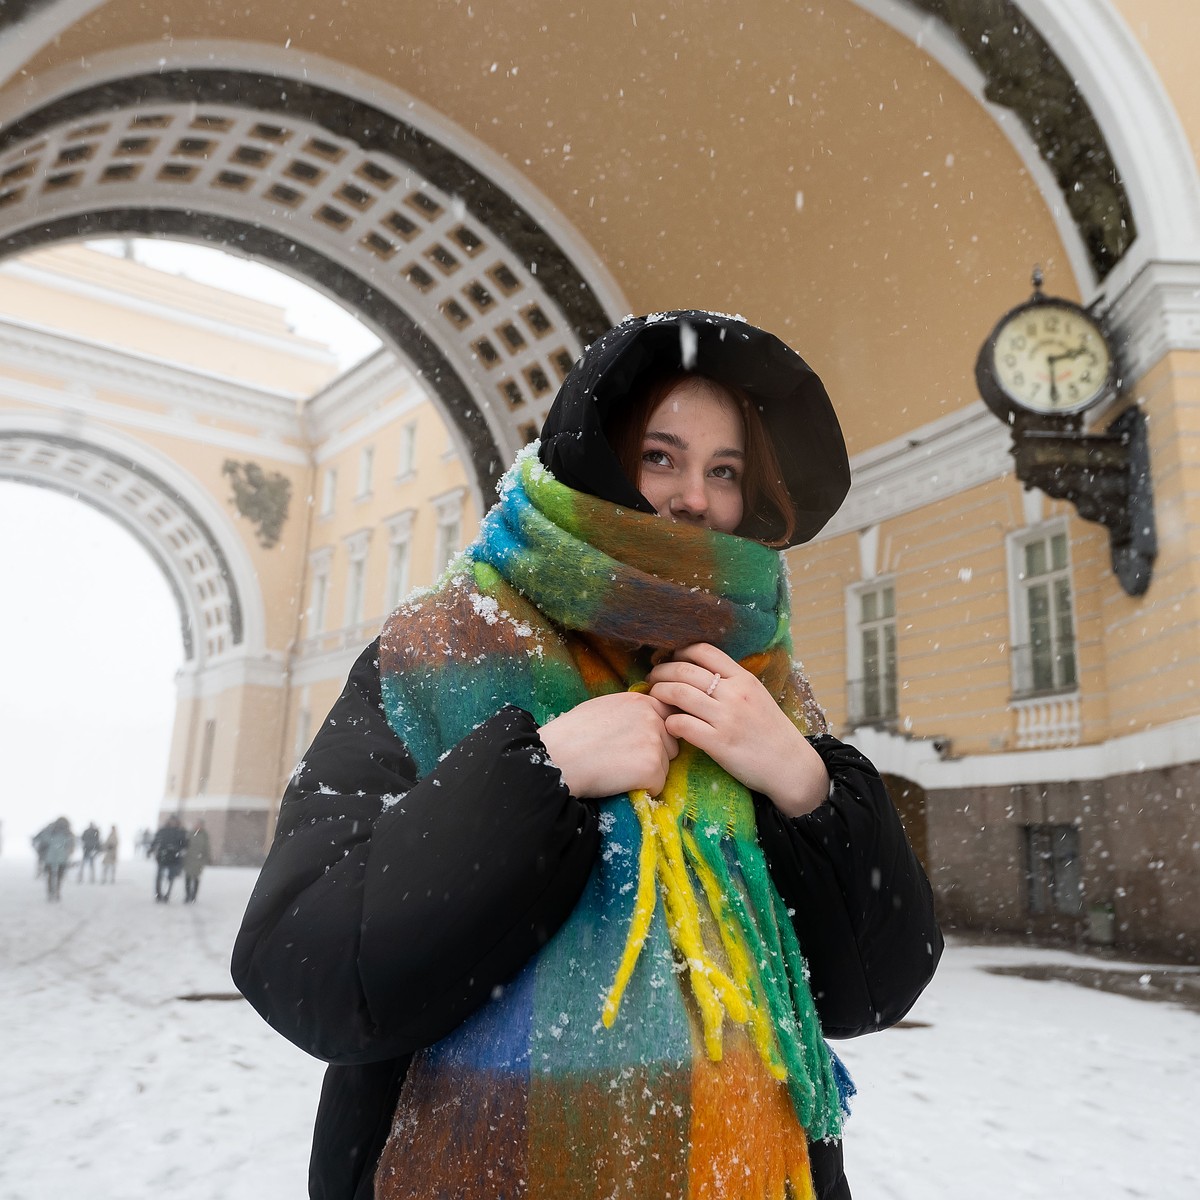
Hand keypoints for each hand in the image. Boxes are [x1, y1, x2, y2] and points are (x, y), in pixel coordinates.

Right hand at [539, 692, 678, 798]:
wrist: (559, 757)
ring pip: (665, 766)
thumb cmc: (572, 734)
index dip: (654, 734)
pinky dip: (642, 790)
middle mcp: (653, 717)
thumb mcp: (604, 707)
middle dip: (654, 754)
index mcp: (641, 701)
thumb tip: (649, 718)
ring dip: (648, 773)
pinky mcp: (652, 768)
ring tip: (617, 769)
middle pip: (671, 744)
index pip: (668, 718)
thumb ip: (632, 711)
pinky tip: (618, 782)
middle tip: (623, 759)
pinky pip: (658, 786)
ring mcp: (654, 742)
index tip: (636, 744)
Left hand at [646, 643, 829, 816]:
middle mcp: (734, 694)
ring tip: (655, 697)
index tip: (669, 660)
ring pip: (679, 693)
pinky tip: (669, 725)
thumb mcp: (756, 696)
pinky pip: (682, 725)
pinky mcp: (719, 743)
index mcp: (743, 679)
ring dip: (660, 693)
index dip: (679, 652)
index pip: (703, 651)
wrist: (790, 766)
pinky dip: (669, 722)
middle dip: (661, 671)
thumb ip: (732, 682)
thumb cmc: (770, 731)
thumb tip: (700, 671)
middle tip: (652, 678)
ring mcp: (726, 718)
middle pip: (685, 670)